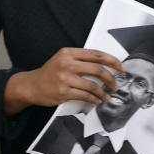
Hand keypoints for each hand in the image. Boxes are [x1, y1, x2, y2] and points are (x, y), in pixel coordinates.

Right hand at [4, 48, 125, 113]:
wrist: (31, 85)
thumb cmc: (50, 73)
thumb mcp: (62, 59)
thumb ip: (80, 59)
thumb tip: (104, 65)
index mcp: (68, 53)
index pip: (96, 54)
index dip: (112, 60)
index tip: (121, 67)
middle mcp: (67, 64)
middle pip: (97, 69)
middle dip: (111, 78)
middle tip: (115, 85)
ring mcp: (65, 78)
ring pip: (92, 85)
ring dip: (103, 92)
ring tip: (106, 96)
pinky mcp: (63, 92)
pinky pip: (84, 96)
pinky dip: (94, 99)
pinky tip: (97, 101)